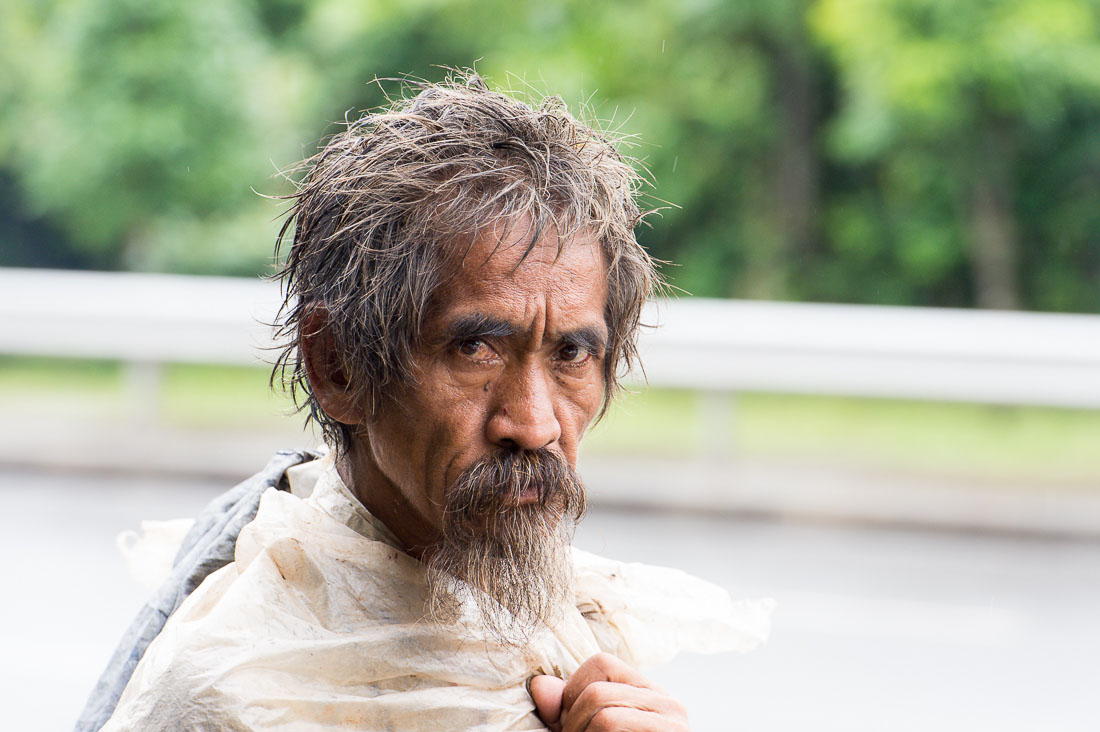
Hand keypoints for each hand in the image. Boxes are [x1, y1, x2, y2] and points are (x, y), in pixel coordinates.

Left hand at [529, 652, 688, 731]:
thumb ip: (565, 711)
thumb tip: (540, 687)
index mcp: (651, 694)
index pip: (601, 664)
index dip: (572, 691)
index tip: (569, 724)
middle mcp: (670, 707)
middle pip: (597, 693)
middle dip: (571, 724)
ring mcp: (674, 730)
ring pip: (605, 717)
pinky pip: (614, 730)